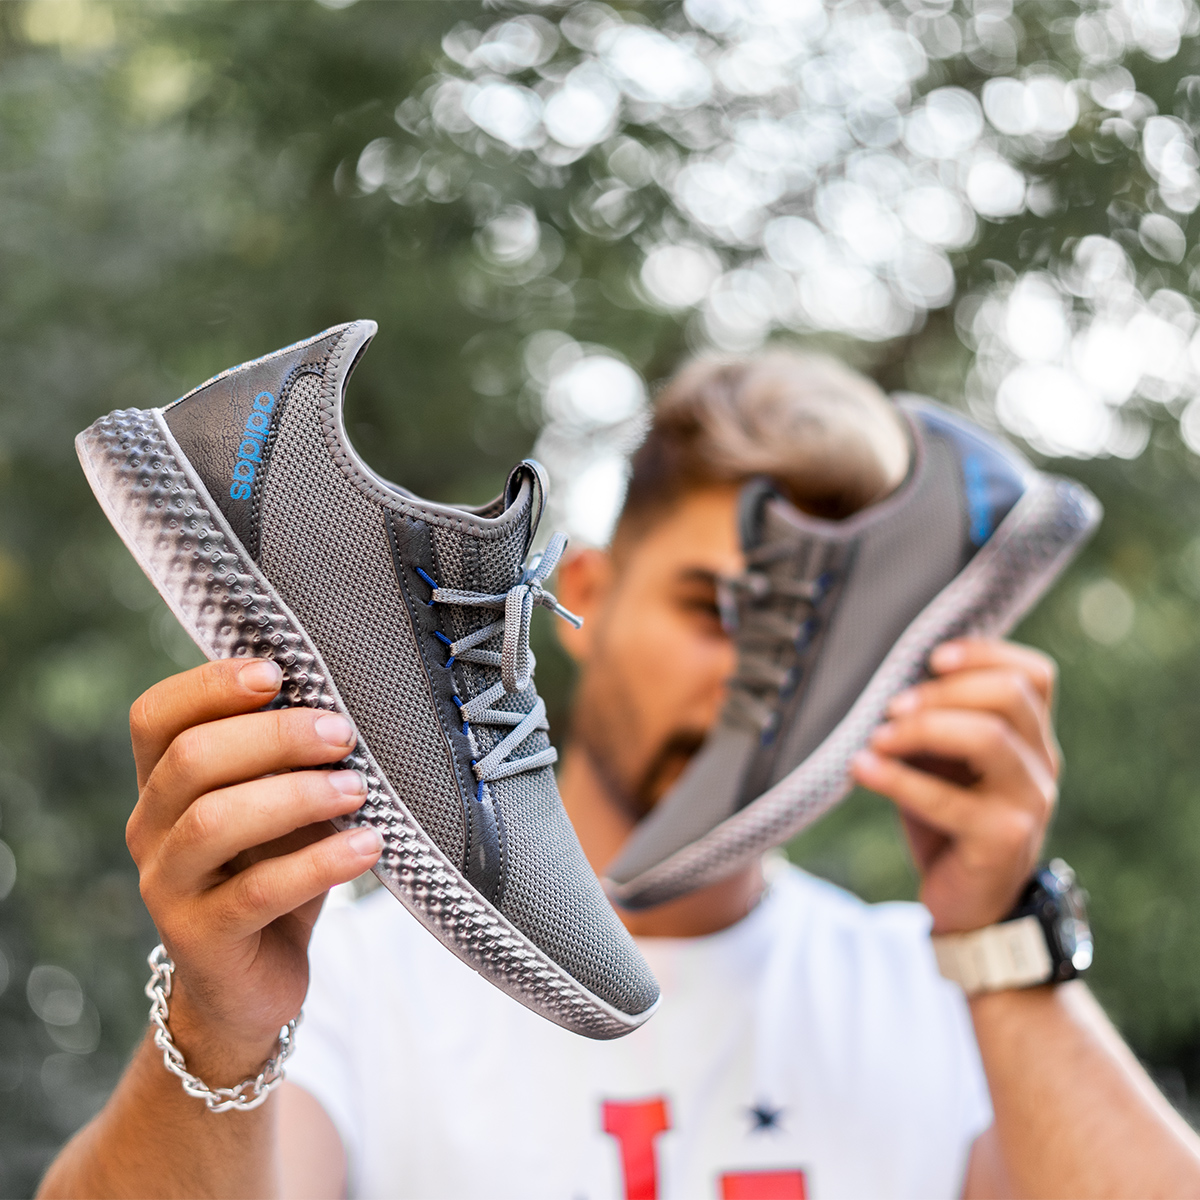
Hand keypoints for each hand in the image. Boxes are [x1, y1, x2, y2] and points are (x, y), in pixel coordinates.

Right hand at [126, 659, 381, 1082]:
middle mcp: (150, 829)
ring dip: (295, 796)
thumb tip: (347, 706)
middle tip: (342, 734)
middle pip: (191, 759)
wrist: (252, 984)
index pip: (155, 716)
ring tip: (357, 790)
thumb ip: (289, 762)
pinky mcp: (197, 940)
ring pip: (213, 822)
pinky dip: (318, 863)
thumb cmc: (273, 872)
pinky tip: (368, 847)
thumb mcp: (280, 809)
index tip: (278, 672)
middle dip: (274, 737)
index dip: (209, 686)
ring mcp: (166, 887)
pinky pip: (255, 892)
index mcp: (163, 784)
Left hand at [850, 638, 1058, 933]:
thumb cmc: (948, 823)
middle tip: (891, 707)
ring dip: (923, 728)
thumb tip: (892, 683)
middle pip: (1009, 696)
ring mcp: (1028, 803)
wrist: (968, 908)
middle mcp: (1041, 765)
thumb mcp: (943, 765)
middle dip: (941, 692)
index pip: (1034, 676)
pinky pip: (949, 800)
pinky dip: (897, 779)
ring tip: (878, 738)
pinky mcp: (1003, 841)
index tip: (932, 657)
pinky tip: (861, 769)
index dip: (986, 654)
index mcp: (1032, 739)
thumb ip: (936, 724)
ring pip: (989, 737)